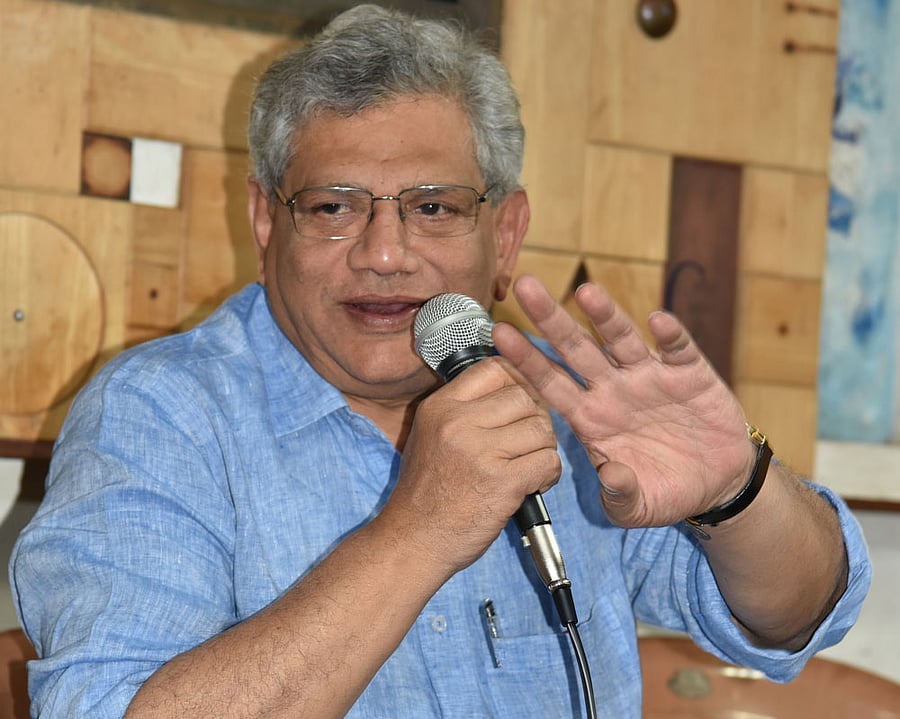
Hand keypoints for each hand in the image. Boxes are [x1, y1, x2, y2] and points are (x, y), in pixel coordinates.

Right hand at [383, 357, 560, 576]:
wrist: (412, 541)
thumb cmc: (426, 492)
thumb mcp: (431, 435)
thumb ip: (464, 410)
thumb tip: (514, 387)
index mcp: (440, 406)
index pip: (494, 368)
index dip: (517, 382)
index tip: (520, 405)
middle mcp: (457, 422)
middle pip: (523, 397)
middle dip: (535, 419)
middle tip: (528, 443)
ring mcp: (479, 451)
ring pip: (540, 429)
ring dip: (544, 449)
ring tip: (530, 466)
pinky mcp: (501, 482)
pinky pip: (547, 461)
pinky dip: (548, 474)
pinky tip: (534, 485)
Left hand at [492, 274, 754, 527]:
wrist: (715, 484)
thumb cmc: (665, 491)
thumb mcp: (637, 507)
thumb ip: (620, 495)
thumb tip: (610, 477)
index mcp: (591, 417)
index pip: (550, 383)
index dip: (526, 360)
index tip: (499, 334)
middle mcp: (613, 389)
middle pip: (577, 349)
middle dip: (551, 319)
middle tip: (526, 287)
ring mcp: (649, 378)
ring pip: (622, 340)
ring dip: (605, 316)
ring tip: (586, 293)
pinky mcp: (689, 375)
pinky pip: (678, 351)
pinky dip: (670, 335)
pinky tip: (658, 321)